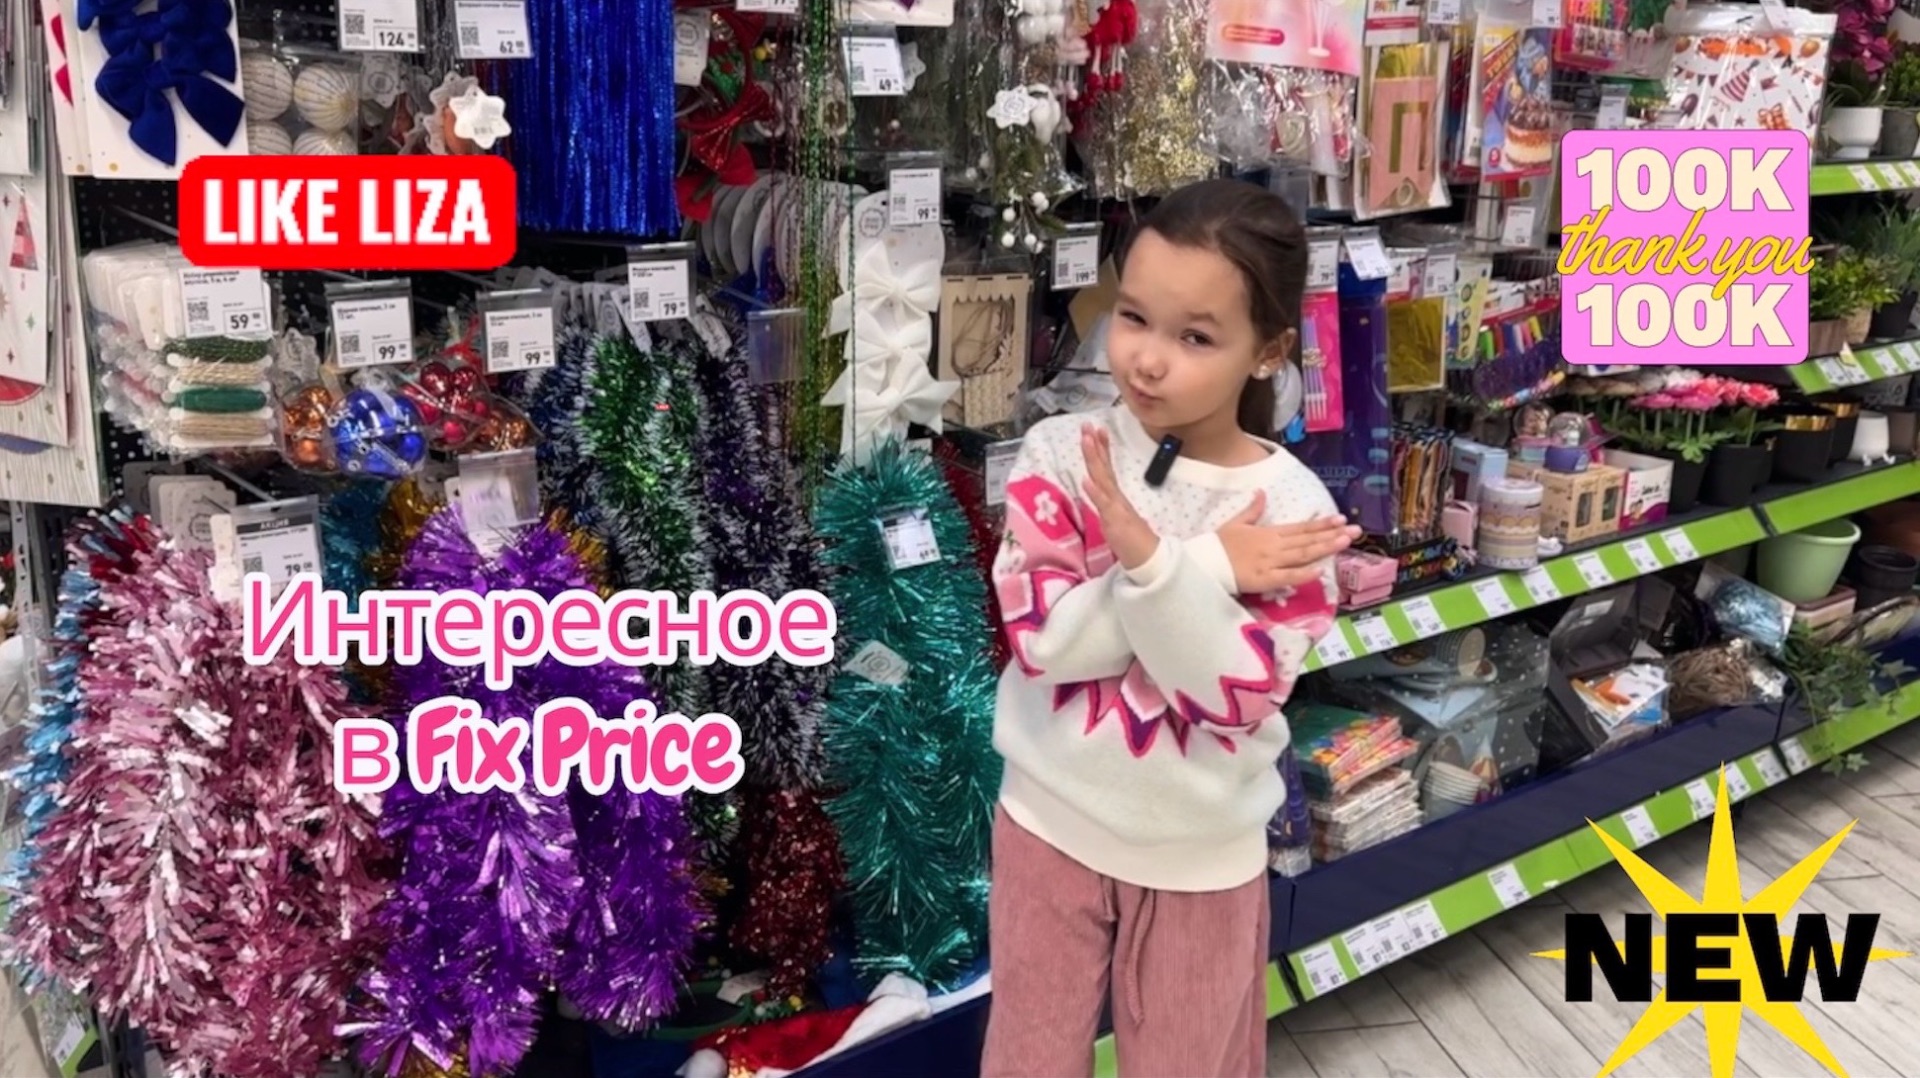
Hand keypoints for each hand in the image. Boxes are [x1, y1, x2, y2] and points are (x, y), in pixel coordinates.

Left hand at [1079, 424, 1160, 570]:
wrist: (1149, 560)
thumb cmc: (1133, 541)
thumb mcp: (1117, 518)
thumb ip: (1108, 503)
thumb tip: (1097, 487)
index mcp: (1115, 497)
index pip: (1106, 469)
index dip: (1100, 449)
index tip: (1095, 430)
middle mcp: (1115, 498)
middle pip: (1103, 468)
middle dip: (1094, 445)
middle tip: (1087, 425)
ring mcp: (1116, 508)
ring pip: (1103, 479)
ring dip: (1094, 459)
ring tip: (1087, 440)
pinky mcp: (1116, 521)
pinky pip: (1104, 505)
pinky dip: (1095, 492)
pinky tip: (1086, 480)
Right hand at [1216, 491, 1359, 592]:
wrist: (1204, 561)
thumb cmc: (1219, 544)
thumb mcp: (1235, 522)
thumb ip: (1252, 509)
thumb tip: (1262, 492)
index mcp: (1269, 533)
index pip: (1301, 527)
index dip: (1322, 524)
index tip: (1341, 519)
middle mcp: (1274, 546)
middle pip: (1307, 540)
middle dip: (1332, 535)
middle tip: (1355, 531)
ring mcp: (1271, 562)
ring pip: (1302, 555)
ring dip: (1324, 548)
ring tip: (1345, 543)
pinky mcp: (1264, 579)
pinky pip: (1287, 576)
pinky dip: (1304, 573)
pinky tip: (1320, 570)